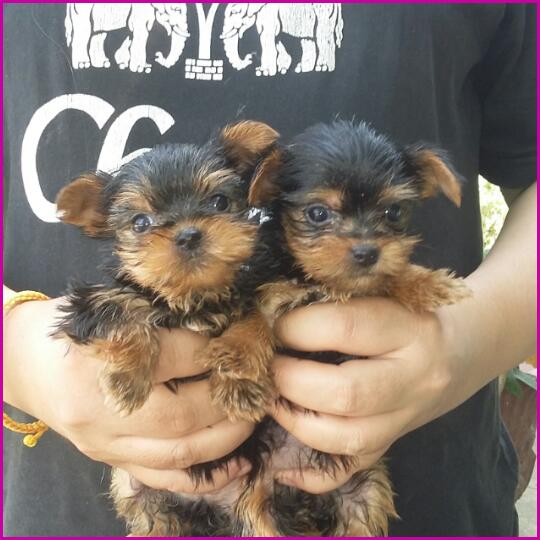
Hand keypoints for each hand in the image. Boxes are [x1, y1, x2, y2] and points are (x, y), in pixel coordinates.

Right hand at [3, 298, 253, 493]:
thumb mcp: (110, 312)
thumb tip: (221, 327)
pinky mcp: (109, 459)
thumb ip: (159, 322)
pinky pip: (162, 478)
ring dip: (228, 437)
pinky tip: (238, 463)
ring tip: (254, 415)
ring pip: (177, 453)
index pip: (173, 357)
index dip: (214, 350)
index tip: (241, 339)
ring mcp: (104, 442)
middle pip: (180, 415)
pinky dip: (205, 476)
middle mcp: (101, 409)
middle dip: (229, 399)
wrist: (23, 362)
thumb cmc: (70, 328)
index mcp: (99, 360)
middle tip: (257, 382)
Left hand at [270, 296, 486, 493]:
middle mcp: (414, 380)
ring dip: (295, 421)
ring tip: (273, 397)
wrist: (462, 348)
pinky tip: (284, 465)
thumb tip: (274, 309)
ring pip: (346, 438)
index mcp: (411, 329)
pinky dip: (312, 474)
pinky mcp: (393, 443)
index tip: (274, 323)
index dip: (298, 326)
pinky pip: (351, 469)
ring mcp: (406, 419)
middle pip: (346, 393)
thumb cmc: (412, 311)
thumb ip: (340, 300)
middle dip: (292, 380)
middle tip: (269, 365)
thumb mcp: (387, 293)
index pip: (346, 328)